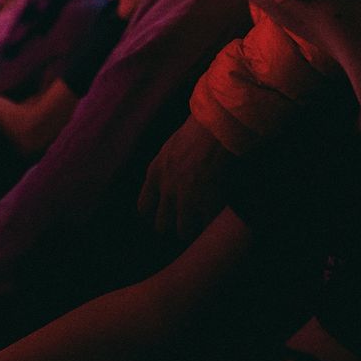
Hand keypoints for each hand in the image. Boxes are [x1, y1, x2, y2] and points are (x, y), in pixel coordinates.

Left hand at [138, 113, 233, 240]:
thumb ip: (164, 168)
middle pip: (161, 225)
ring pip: (183, 231)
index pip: (144, 207)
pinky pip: (206, 225)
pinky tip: (216, 216)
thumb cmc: (196, 130)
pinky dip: (211, 223)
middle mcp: (167, 190)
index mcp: (155, 173)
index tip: (161, 215)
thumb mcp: (169, 148)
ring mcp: (186, 199)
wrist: (215, 128)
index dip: (152, 214)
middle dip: (172, 225)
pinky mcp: (207, 203)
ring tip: (200, 223)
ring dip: (192, 228)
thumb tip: (167, 180)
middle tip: (182, 221)